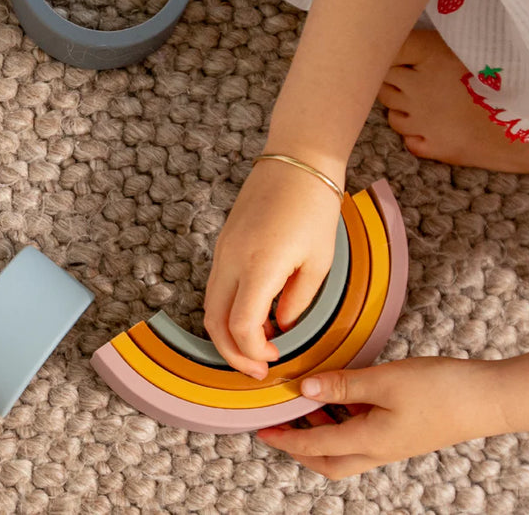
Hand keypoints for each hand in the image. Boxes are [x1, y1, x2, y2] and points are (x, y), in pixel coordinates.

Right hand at [204, 158, 340, 378]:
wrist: (297, 160)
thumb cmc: (315, 207)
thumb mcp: (318, 261)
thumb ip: (297, 301)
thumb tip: (281, 326)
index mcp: (259, 267)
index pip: (241, 328)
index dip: (254, 353)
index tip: (273, 360)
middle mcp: (231, 260)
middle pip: (213, 322)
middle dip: (231, 353)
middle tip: (257, 367)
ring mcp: (222, 250)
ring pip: (210, 305)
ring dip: (228, 331)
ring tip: (259, 342)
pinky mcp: (224, 242)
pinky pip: (217, 285)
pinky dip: (229, 307)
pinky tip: (256, 311)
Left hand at [257, 357, 505, 478]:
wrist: (486, 399)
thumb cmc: (438, 389)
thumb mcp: (384, 381)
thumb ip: (343, 386)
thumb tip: (304, 389)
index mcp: (368, 441)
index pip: (313, 446)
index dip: (284, 439)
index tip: (261, 431)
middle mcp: (377, 450)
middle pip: (326, 460)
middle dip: (298, 447)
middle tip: (278, 426)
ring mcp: (390, 443)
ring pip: (343, 449)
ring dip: (319, 434)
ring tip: (304, 408)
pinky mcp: (401, 433)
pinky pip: (360, 436)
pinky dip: (342, 423)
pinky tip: (342, 399)